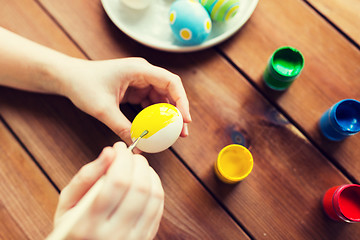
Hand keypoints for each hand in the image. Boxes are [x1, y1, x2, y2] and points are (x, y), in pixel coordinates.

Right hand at [52, 142, 163, 239]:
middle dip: (137, 162)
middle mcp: (114, 235)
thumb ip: (86, 176)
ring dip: (149, 173)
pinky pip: (159, 207)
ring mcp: (133, 239)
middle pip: (139, 187)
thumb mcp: (67, 203)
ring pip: (154, 196)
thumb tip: (109, 152)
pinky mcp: (145, 239)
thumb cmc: (72, 226)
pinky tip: (144, 180)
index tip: (118, 147)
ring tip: (136, 166)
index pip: (117, 182)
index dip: (122, 158)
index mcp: (88, 224)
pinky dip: (155, 186)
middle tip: (129, 155)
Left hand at [57, 57, 191, 144]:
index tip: (185, 120)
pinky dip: (154, 118)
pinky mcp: (134, 91)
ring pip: (161, 100)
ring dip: (167, 117)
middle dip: (177, 113)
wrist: (68, 78)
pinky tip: (156, 131)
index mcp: (139, 70)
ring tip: (172, 136)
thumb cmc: (83, 85)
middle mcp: (143, 73)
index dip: (182, 101)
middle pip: (169, 92)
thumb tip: (138, 147)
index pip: (170, 82)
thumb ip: (122, 127)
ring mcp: (139, 82)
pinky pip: (150, 105)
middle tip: (182, 133)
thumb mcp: (103, 109)